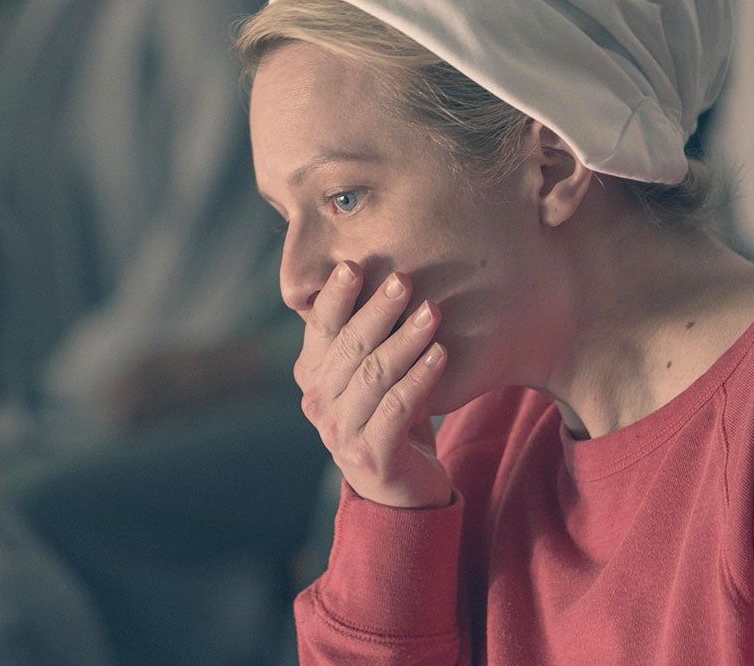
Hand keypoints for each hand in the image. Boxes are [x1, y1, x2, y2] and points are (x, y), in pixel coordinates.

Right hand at [295, 261, 452, 508]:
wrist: (400, 488)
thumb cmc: (388, 415)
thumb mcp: (369, 373)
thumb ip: (365, 335)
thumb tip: (381, 271)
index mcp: (312, 376)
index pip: (320, 327)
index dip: (335, 296)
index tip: (354, 265)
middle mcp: (318, 404)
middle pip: (349, 347)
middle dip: (377, 310)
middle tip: (404, 280)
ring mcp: (341, 433)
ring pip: (374, 376)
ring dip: (405, 340)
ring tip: (432, 312)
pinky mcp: (373, 456)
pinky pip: (398, 409)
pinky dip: (420, 378)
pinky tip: (441, 354)